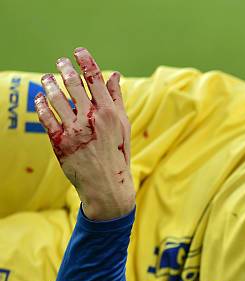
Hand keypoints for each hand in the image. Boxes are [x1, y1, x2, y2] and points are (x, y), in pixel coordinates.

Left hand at [35, 47, 134, 220]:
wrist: (106, 184)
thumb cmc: (117, 153)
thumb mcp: (122, 126)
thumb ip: (116, 99)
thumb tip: (114, 75)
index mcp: (109, 113)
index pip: (95, 79)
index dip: (85, 61)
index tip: (78, 51)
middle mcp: (91, 118)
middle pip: (73, 84)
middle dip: (65, 69)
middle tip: (60, 62)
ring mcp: (75, 130)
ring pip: (56, 98)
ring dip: (49, 84)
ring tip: (46, 78)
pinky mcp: (60, 141)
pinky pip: (46, 117)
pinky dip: (41, 104)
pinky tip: (40, 97)